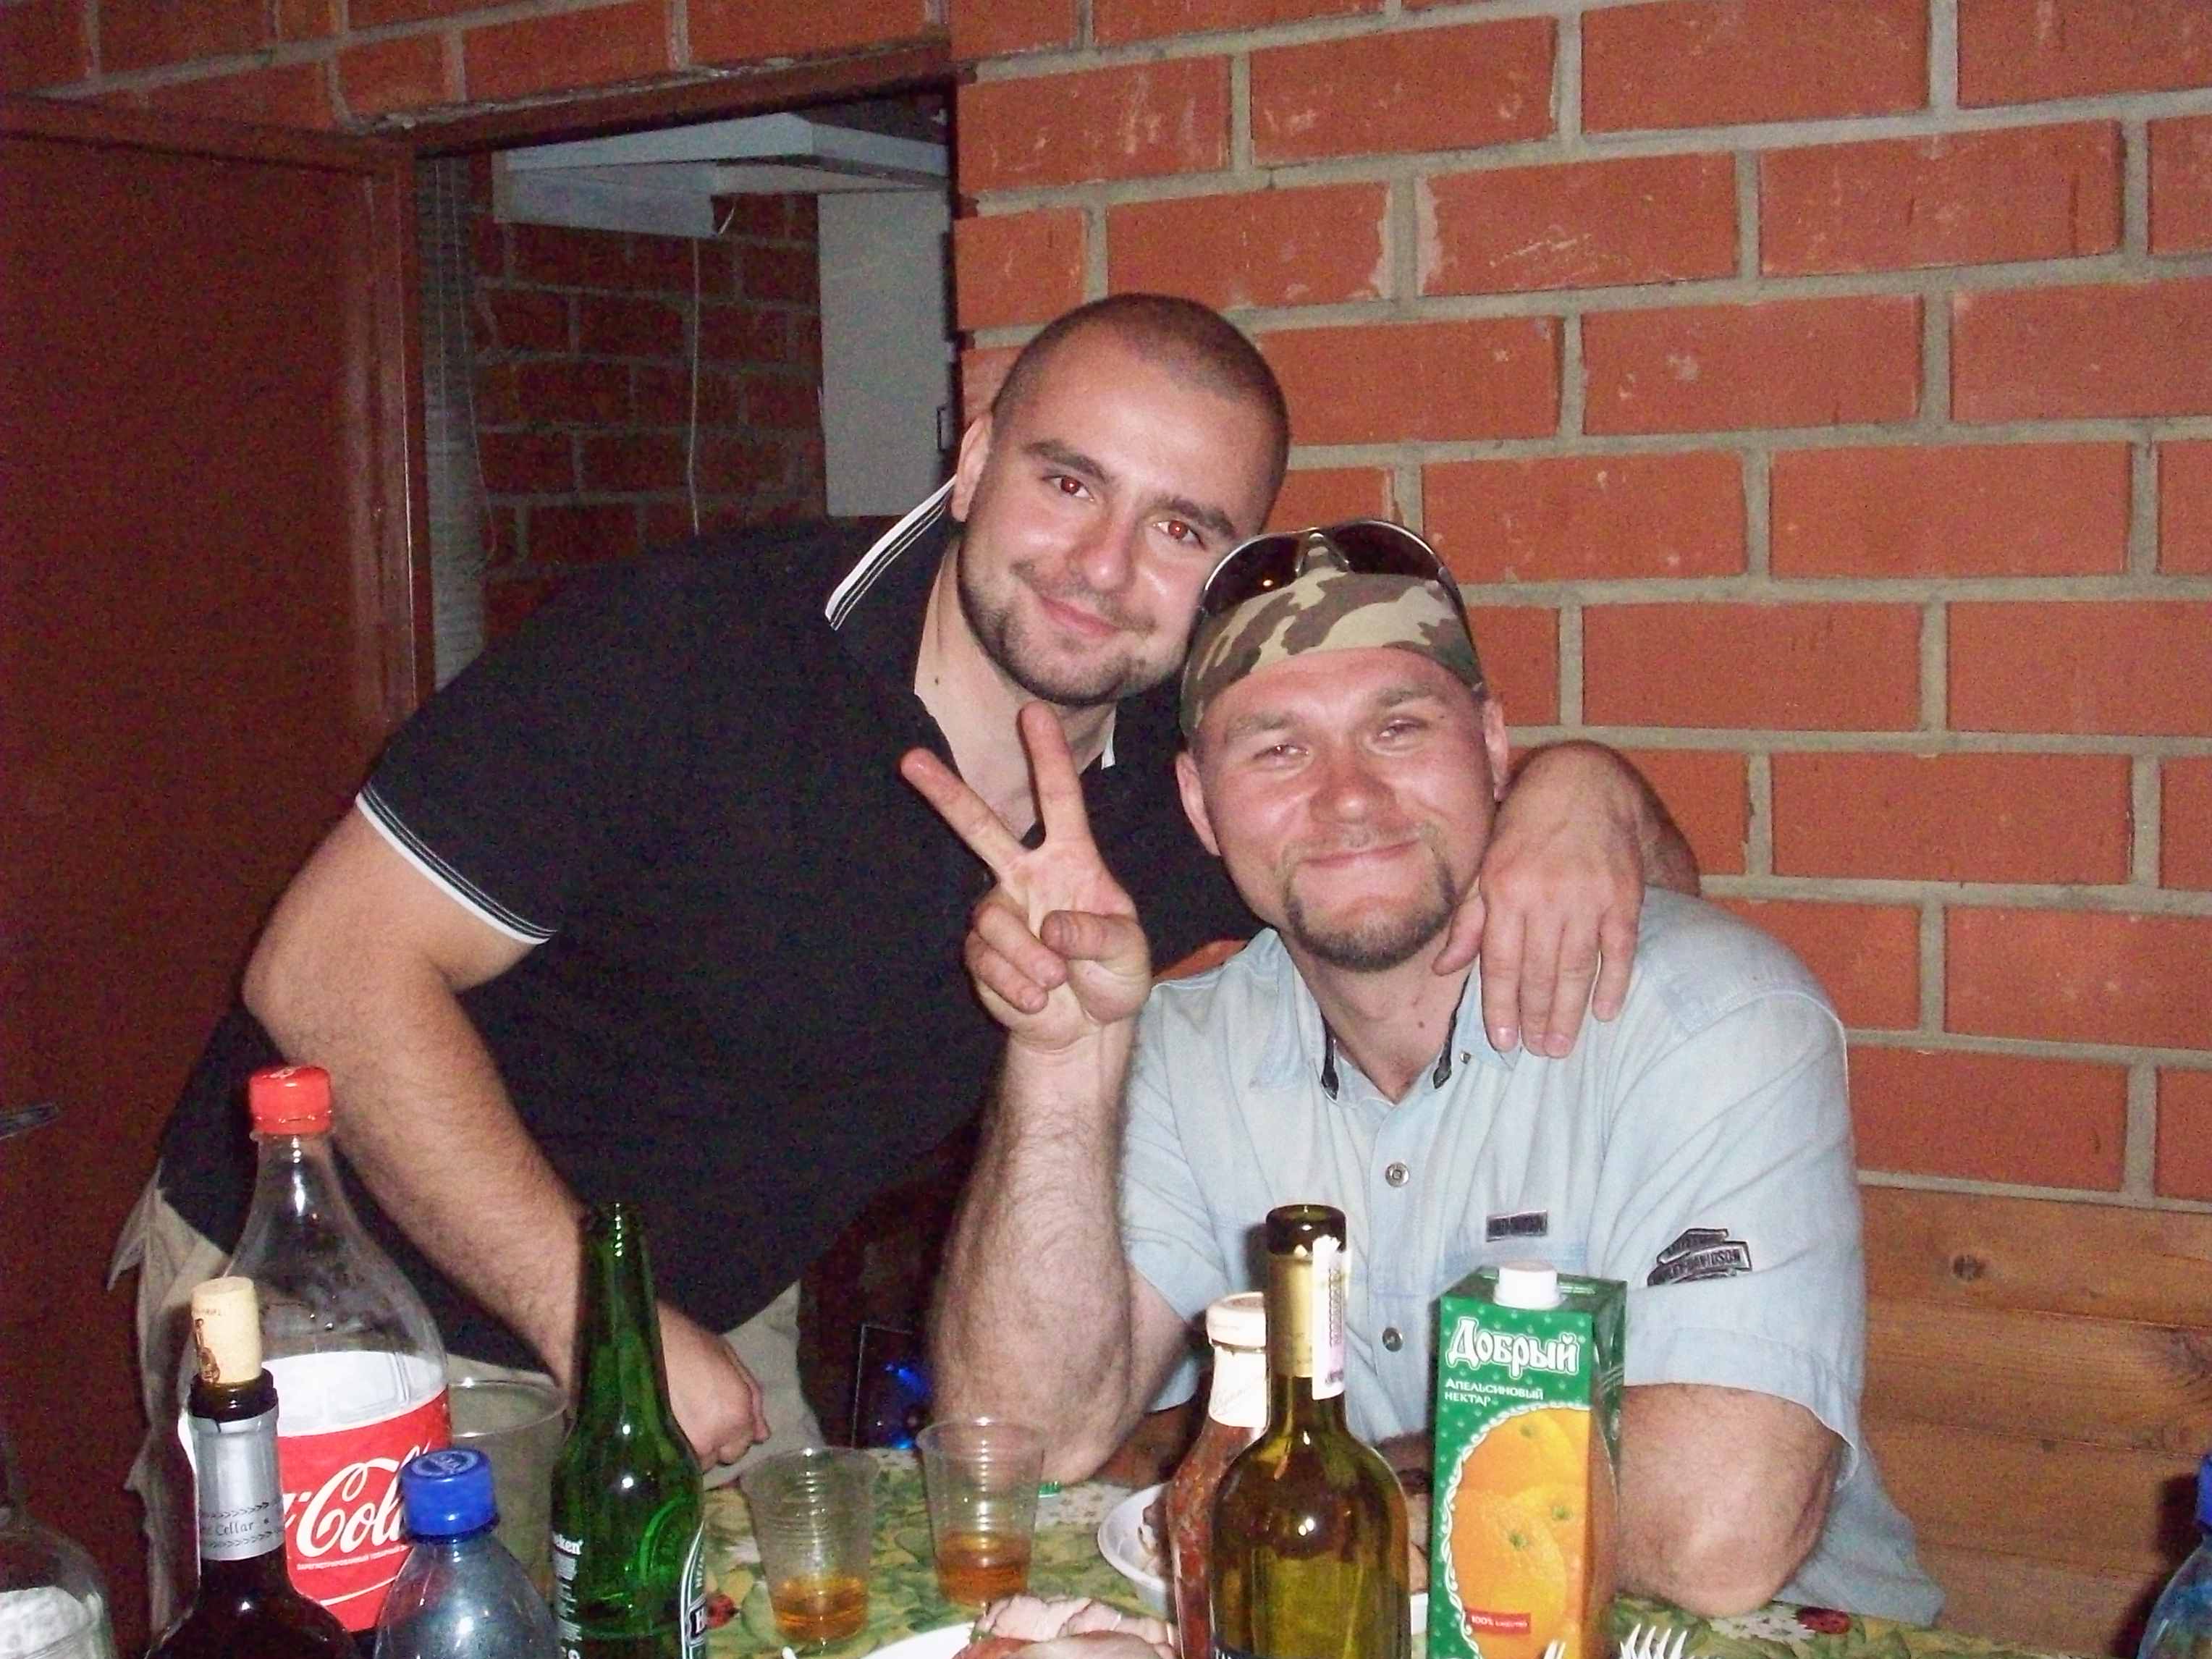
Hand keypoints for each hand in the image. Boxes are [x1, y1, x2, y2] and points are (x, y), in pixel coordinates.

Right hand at [659, 1302, 766, 1467]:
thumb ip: (752, 1399)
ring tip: (679, 1422)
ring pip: (696, 1462)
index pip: (743, 1444)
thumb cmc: (688, 1343)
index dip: (732, 1429)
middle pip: (720, 1456)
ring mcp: (685, 1447)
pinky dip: (673, 1451)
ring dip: (693, 1448)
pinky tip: (665, 1429)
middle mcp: (715, 1438)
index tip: (717, 1415)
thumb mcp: (729, 1360)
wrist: (644, 1342)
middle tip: (698, 1417)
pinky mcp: (659, 1451)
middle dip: (714, 1441)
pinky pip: (673, 1463)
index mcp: (737, 1414)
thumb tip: (763, 1435)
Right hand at [900, 704, 1150, 1051]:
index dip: (1047, 758)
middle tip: (909, 760)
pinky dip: (1015, 984)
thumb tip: (1052, 925)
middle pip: (981, 827)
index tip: (1033, 712)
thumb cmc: (1114, 976)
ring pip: (991, 918)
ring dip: (1025, 956)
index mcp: (1072, 860)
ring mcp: (1002, 911)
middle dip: (946, 794)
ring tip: (1055, 981)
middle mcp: (1028, 875)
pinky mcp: (982, 953)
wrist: (1085, 1029)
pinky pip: (985, 959)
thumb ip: (1099, 934)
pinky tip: (1038, 1000)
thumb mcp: (1129, 954)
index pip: (1059, 801)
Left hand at [1433, 744, 1644, 1057]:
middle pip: (1539, 971)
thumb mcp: (1485, 866)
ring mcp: (1587, 897)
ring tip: (1562, 1045)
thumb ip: (1468, 919)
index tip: (1504, 1041)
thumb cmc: (1525, 829)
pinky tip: (1605, 1012)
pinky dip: (1614, 983)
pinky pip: (1619, 949)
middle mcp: (1545, 896)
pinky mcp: (1623, 895)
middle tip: (1539, 1052)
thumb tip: (1444, 967)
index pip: (1499, 961)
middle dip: (1537, 1017)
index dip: (1501, 1005)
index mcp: (1505, 890)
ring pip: (1576, 966)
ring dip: (1569, 1011)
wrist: (1585, 786)